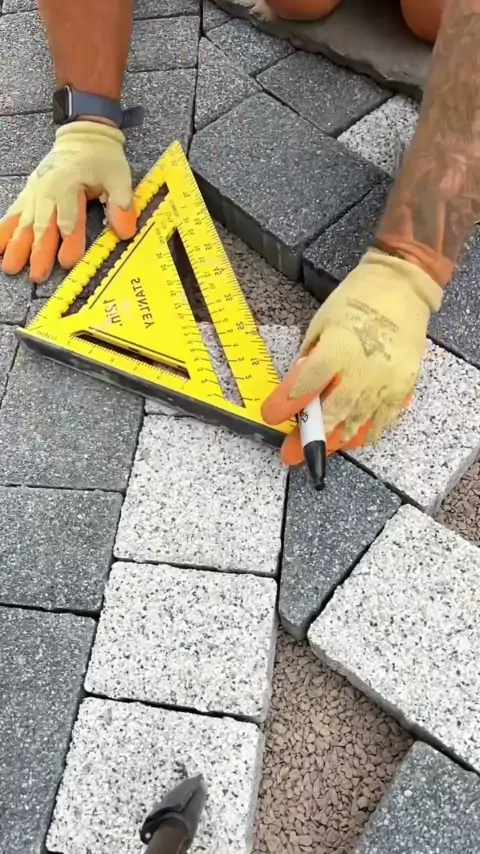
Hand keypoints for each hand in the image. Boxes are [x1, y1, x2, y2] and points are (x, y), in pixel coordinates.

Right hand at [0, 120, 135, 283]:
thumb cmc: (102, 159)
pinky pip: (14, 212)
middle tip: (36, 276)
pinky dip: (4, 230)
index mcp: (69, 185)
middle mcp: (48, 190)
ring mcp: (36, 192)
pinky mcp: (30, 193)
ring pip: (25, 223)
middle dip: (38, 252)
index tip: (67, 262)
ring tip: (10, 267)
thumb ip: (121, 204)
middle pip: (43, 226)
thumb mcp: (119, 177)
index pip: (69, 220)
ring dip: (16, 246)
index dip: (69, 242)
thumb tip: (126, 232)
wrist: (83, 135)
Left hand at [261, 248, 443, 464]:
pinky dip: (364, 433)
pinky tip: (350, 437)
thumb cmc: (354, 302)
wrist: (401, 289)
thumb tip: (298, 391)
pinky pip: (382, 422)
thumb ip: (309, 360)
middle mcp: (362, 371)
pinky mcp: (403, 388)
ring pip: (356, 426)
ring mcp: (386, 383)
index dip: (284, 406)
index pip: (304, 387)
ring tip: (320, 446)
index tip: (270, 415)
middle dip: (309, 439)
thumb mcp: (320, 324)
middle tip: (291, 453)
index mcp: (336, 349)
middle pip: (331, 416)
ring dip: (335, 440)